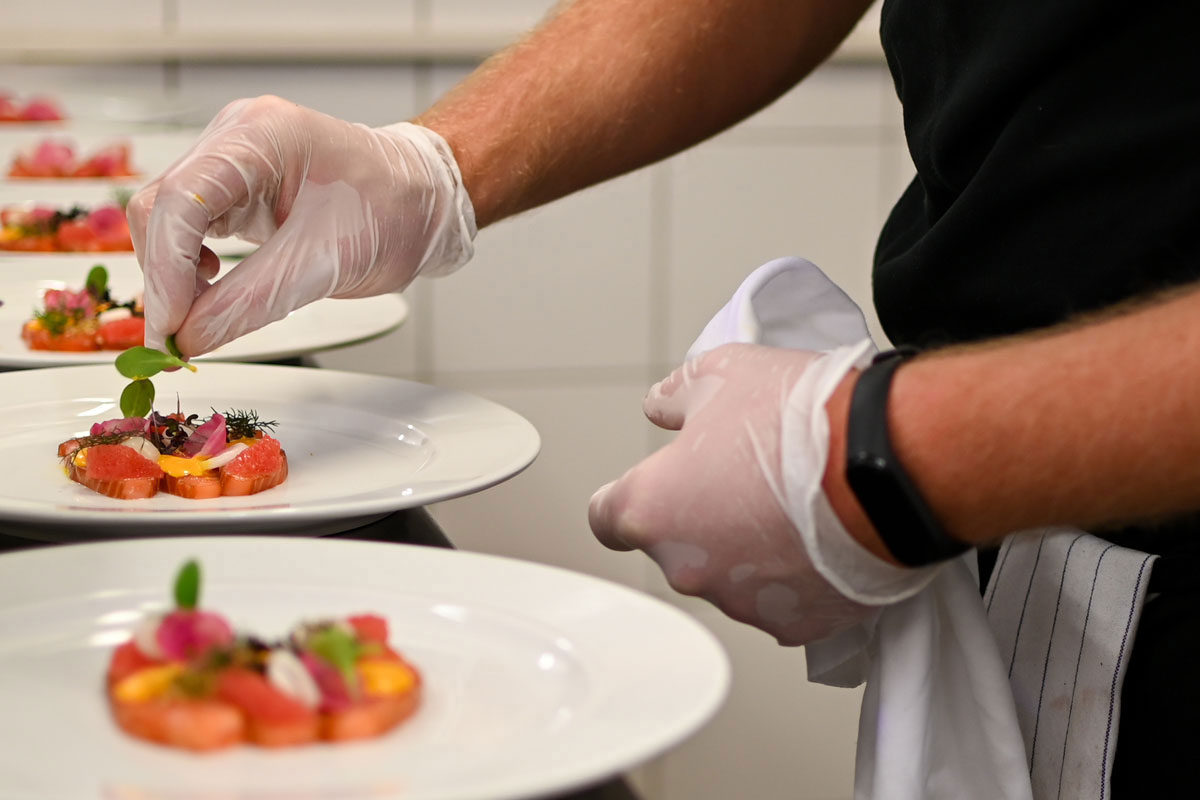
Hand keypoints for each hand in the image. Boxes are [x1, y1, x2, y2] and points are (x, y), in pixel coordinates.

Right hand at [128, 95, 475, 354]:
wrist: (423, 201)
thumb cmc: (395, 209)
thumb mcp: (327, 262)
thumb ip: (252, 301)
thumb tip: (190, 337)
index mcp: (259, 135)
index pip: (181, 199)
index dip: (167, 269)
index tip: (170, 325)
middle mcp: (236, 139)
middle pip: (163, 208)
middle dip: (164, 277)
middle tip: (176, 339)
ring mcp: (232, 163)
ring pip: (168, 220)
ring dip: (173, 276)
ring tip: (195, 322)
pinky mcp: (237, 191)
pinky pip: (190, 229)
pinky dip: (189, 269)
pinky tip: (208, 293)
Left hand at [588, 342, 936, 645]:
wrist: (887, 466)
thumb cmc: (802, 420)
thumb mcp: (723, 372)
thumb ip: (677, 395)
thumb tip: (662, 406)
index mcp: (652, 510)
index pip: (607, 517)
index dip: (629, 496)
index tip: (656, 483)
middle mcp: (687, 568)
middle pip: (679, 545)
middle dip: (705, 516)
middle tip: (751, 476)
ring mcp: (743, 602)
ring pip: (733, 576)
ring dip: (753, 549)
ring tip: (799, 502)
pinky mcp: (798, 624)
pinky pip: (785, 601)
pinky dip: (798, 577)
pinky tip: (824, 538)